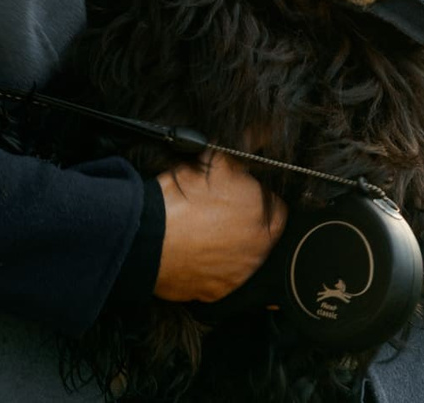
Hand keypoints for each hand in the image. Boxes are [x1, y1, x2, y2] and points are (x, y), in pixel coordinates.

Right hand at [154, 154, 286, 301]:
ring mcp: (239, 276)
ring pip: (242, 258)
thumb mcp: (214, 161)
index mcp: (265, 217)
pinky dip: (212, 267)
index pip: (275, 205)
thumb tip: (262, 131)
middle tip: (220, 212)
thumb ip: (243, 150)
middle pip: (261, 234)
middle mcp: (260, 251)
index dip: (257, 196)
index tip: (240, 193)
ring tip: (205, 233)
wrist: (147, 236)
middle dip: (246, 223)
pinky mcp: (217, 293)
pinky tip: (195, 253)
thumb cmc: (181, 197)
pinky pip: (221, 278)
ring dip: (231, 246)